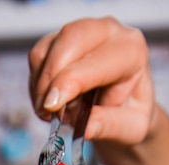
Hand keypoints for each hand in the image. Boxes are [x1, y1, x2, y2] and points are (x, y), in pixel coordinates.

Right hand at [29, 17, 155, 144]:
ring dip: (41, 85)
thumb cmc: (129, 114)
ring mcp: (82, 33)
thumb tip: (85, 128)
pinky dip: (37, 84)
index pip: (95, 59)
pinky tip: (50, 101)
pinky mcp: (60, 40)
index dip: (69, 81)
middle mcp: (109, 33)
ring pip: (47, 49)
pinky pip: (38, 57)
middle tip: (46, 112)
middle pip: (69, 39)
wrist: (124, 107)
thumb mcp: (130, 128)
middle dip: (50, 78)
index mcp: (131, 51)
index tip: (52, 105)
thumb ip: (109, 126)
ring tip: (53, 113)